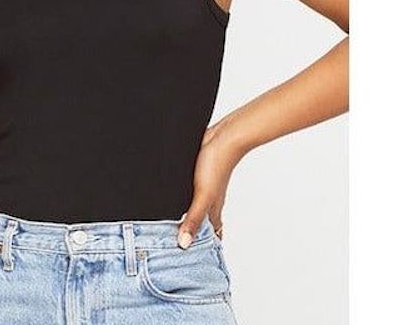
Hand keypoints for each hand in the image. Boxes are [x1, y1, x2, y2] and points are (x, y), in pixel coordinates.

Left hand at [176, 121, 243, 247]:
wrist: (223, 137)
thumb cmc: (216, 165)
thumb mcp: (202, 195)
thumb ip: (193, 219)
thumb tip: (184, 244)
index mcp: (213, 210)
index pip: (211, 235)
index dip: (204, 248)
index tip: (195, 260)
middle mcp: (210, 201)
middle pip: (203, 222)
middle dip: (194, 234)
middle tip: (179, 246)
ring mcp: (205, 187)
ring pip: (196, 207)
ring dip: (188, 215)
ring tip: (174, 224)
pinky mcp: (198, 174)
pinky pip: (191, 191)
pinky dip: (185, 198)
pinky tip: (175, 196)